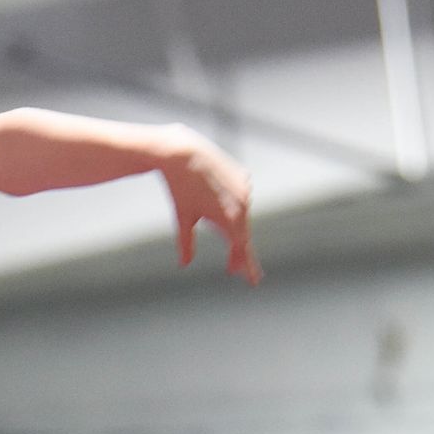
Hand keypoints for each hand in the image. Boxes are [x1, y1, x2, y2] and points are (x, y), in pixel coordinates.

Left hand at [159, 132, 259, 283]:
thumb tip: (184, 263)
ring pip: (242, 217)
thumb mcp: (184, 217)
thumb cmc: (180, 187)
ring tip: (225, 241)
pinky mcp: (242, 176)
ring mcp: (244, 188)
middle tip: (232, 269)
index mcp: (230, 217)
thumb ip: (186, 243)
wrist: (182, 153)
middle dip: (237, 252)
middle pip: (242, 234)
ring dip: (234, 230)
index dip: (247, 265)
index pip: (242, 248)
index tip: (253, 281)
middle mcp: (242, 203)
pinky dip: (234, 209)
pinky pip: (240, 199)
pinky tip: (220, 209)